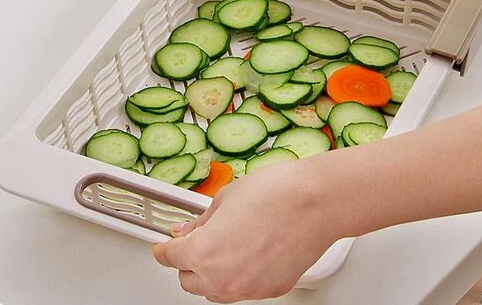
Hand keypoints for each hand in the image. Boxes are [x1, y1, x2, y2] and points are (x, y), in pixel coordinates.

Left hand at [152, 159, 334, 302]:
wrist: (317, 202)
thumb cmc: (277, 192)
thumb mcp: (226, 196)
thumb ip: (202, 220)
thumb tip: (189, 230)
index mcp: (204, 252)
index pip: (170, 258)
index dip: (165, 248)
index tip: (164, 245)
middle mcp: (222, 278)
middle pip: (188, 280)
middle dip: (188, 261)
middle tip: (197, 239)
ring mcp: (247, 288)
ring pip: (215, 290)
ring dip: (211, 272)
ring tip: (226, 243)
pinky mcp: (269, 290)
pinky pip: (242, 288)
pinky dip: (238, 273)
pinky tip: (249, 250)